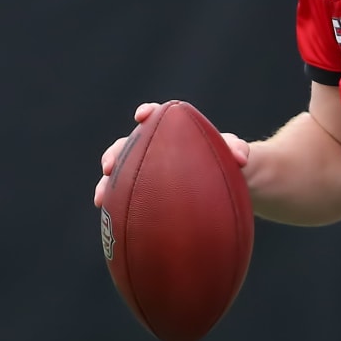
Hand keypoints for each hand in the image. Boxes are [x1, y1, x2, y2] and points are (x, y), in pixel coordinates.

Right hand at [92, 102, 249, 207]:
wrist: (233, 186)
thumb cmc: (233, 164)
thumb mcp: (238, 156)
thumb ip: (238, 150)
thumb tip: (240, 157)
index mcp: (176, 132)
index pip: (159, 117)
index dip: (148, 114)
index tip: (143, 117)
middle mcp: (157, 149)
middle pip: (128, 146)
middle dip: (115, 154)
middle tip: (109, 167)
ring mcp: (150, 172)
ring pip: (122, 175)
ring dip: (108, 185)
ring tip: (101, 200)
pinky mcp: (148, 194)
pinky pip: (130, 199)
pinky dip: (120, 209)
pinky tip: (114, 226)